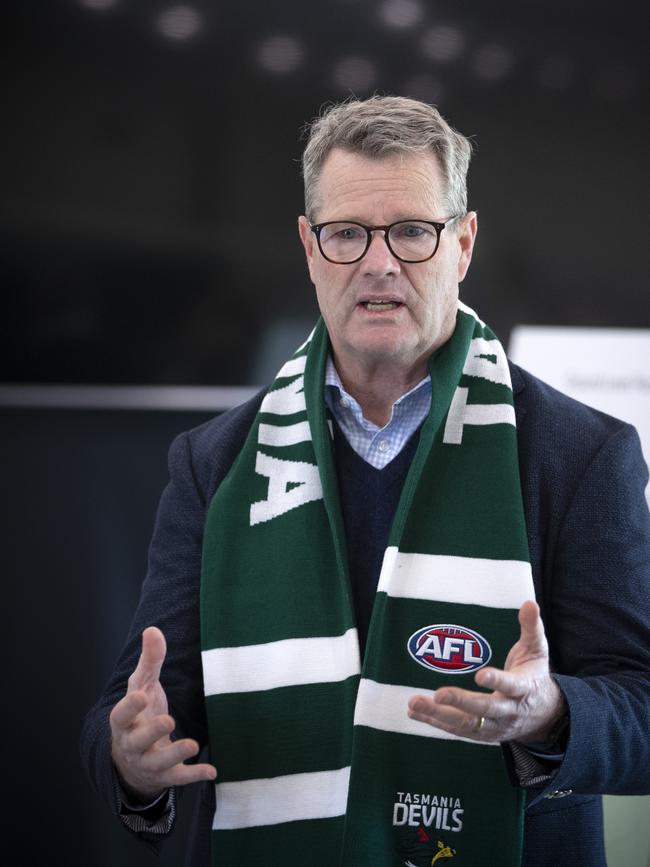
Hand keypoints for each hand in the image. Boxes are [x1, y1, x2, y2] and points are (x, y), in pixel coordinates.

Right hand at [110, 626, 216, 801]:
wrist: (133, 759)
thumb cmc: (140, 714)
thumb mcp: (142, 686)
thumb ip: (150, 661)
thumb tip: (152, 629)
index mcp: (124, 722)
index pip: (120, 716)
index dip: (129, 707)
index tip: (141, 696)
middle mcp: (133, 744)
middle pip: (138, 742)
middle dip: (151, 732)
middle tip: (168, 721)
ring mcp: (148, 762)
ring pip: (158, 763)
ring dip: (175, 754)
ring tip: (192, 744)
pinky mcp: (166, 776)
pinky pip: (178, 778)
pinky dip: (194, 775)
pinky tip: (212, 771)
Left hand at [407, 601, 565, 743]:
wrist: (543, 715)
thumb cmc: (533, 675)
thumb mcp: (537, 650)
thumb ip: (532, 627)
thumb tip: (530, 603)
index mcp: (523, 689)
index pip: (511, 686)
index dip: (496, 681)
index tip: (480, 675)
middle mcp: (509, 711)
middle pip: (485, 709)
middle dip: (461, 702)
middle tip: (439, 693)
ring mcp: (494, 725)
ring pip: (466, 724)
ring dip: (439, 715)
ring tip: (415, 703)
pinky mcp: (480, 733)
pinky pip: (456, 730)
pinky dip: (434, 722)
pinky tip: (414, 712)